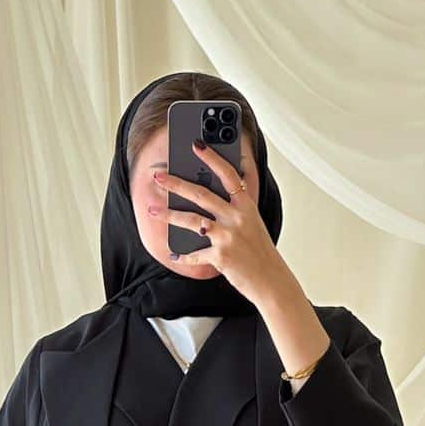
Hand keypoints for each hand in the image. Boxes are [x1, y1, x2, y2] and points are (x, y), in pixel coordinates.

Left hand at [149, 141, 284, 303]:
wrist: (271, 280)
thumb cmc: (260, 251)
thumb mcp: (253, 223)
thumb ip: (234, 208)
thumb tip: (208, 195)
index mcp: (246, 206)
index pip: (228, 175)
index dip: (212, 158)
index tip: (196, 145)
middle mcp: (237, 218)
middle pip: (202, 195)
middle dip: (176, 184)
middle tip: (158, 177)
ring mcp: (228, 237)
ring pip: (192, 221)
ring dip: (169, 215)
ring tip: (153, 210)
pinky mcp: (220, 257)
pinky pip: (195, 254)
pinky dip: (184, 256)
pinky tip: (174, 254)